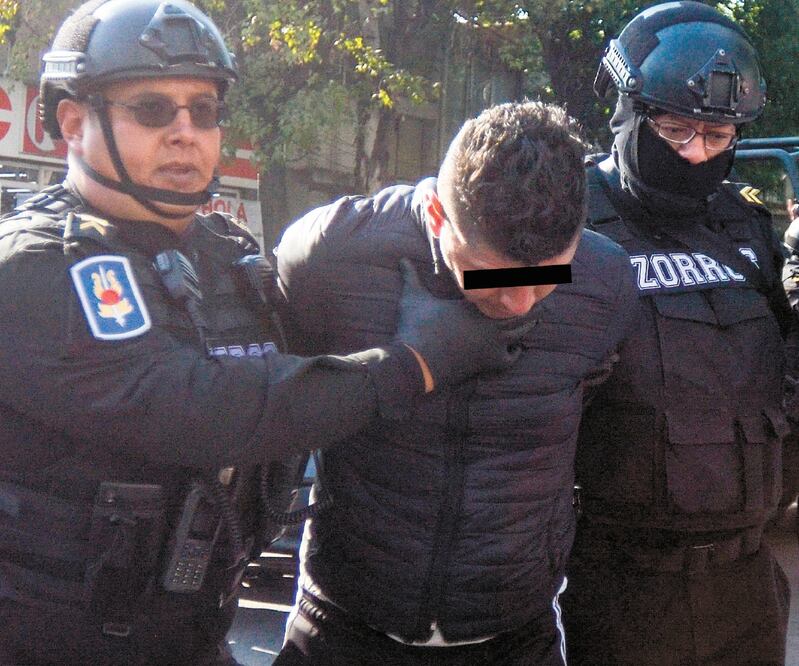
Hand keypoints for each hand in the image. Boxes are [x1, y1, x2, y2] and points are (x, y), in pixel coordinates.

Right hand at [396, 259, 533, 387]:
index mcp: (474, 303)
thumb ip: (411, 276)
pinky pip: (511, 357)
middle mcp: (488, 322)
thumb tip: (402, 260)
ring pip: (520, 332)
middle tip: (531, 293)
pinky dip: (514, 352)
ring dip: (524, 325)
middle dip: (525, 302)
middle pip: (519, 310)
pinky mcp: (488, 362)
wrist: (416, 362)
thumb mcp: (413, 297)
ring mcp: (491, 344)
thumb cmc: (416, 327)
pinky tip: (514, 346)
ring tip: (530, 316)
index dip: (513, 282)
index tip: (521, 275)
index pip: (503, 288)